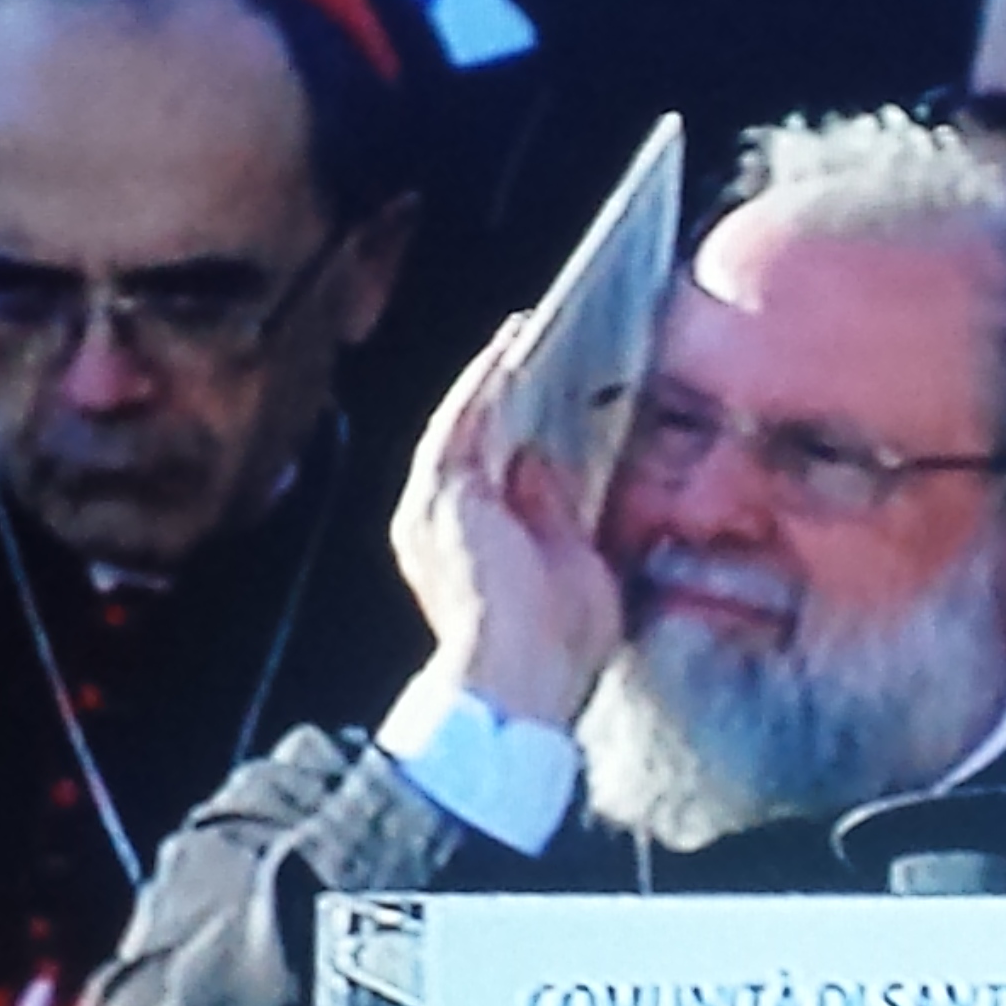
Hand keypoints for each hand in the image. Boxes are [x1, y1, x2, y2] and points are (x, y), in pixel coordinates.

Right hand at [394, 319, 624, 727]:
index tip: (547, 390)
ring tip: (523, 331)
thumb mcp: (569, 564)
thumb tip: (546, 463)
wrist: (520, 674)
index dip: (516, 425)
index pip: (493, 466)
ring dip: (493, 373)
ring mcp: (436, 502)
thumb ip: (553, 513)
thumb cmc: (554, 644)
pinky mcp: (445, 489)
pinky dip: (487, 379)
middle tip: (534, 343)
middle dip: (502, 389)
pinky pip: (466, 417)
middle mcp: (439, 517)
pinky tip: (511, 346)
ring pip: (464, 418)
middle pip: (472, 434)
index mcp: (468, 541)